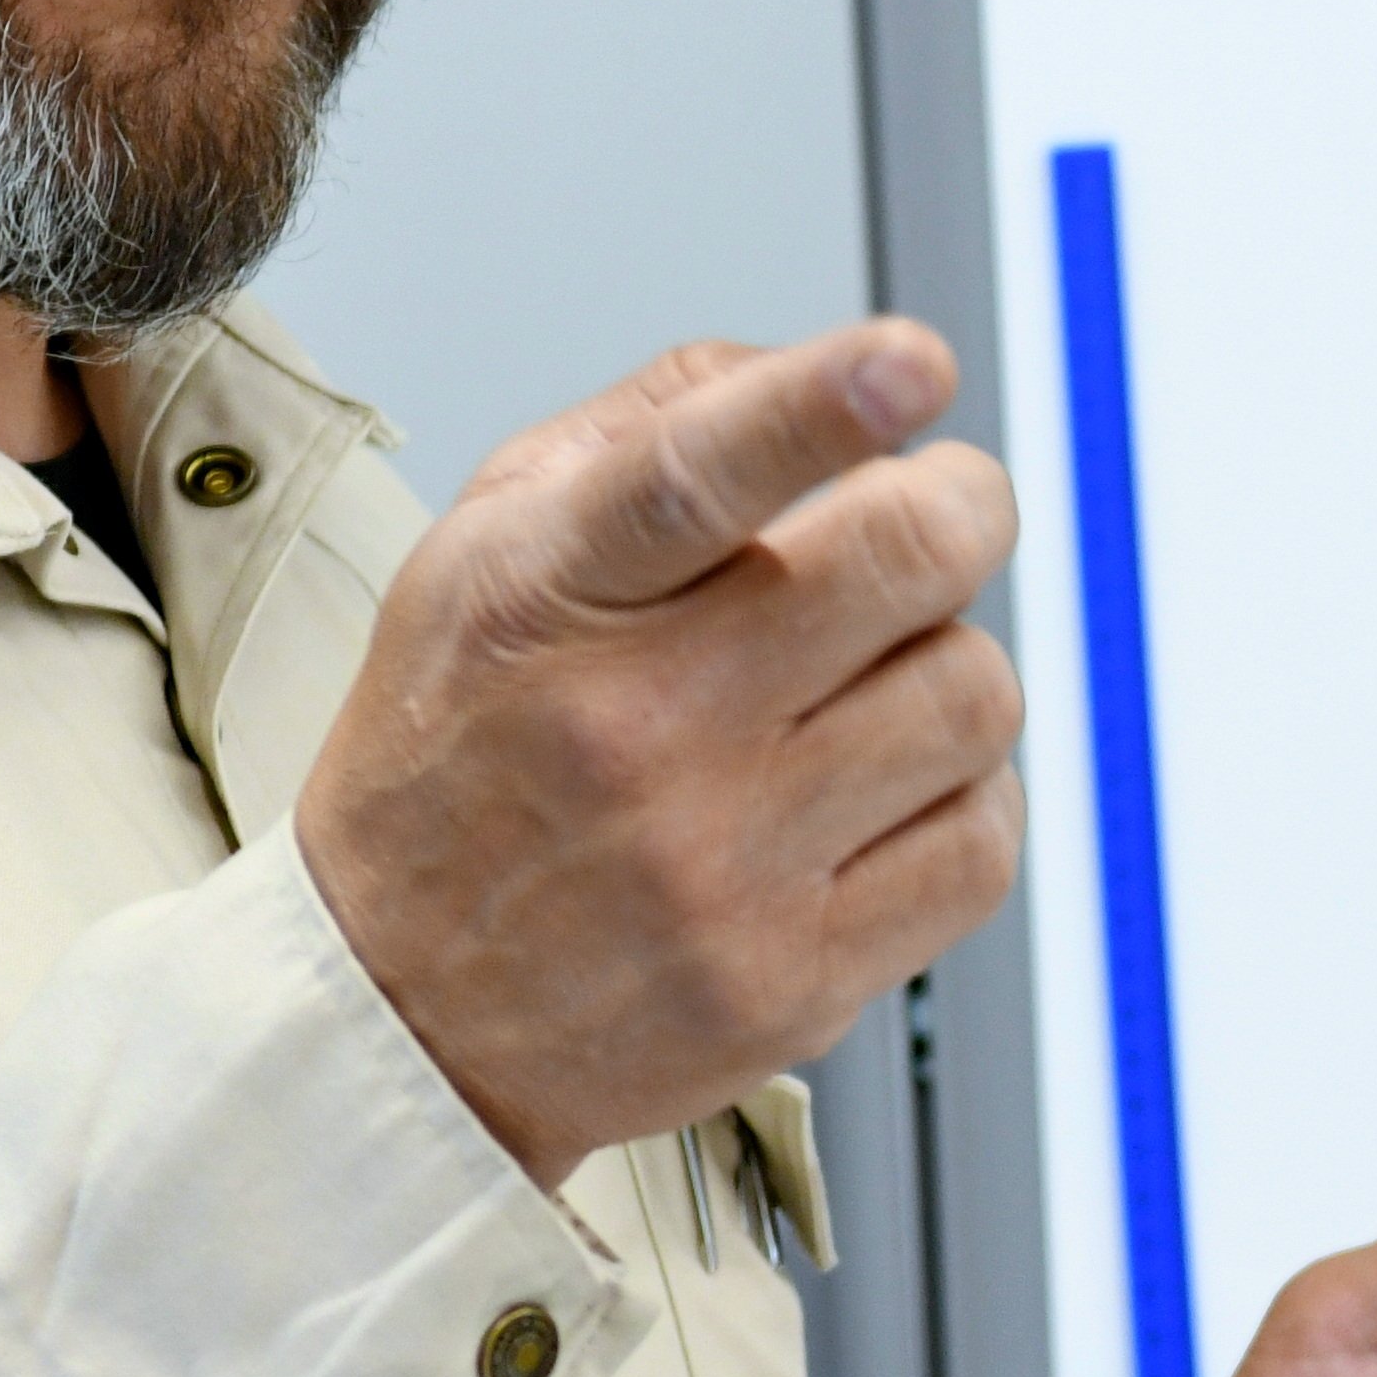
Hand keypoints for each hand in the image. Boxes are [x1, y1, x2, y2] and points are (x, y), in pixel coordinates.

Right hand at [298, 321, 1022, 1182]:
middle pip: (906, 560)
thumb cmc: (453, 756)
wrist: (394, 1013)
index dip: (823, 404)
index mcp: (547, 597)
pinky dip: (966, 798)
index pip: (694, 477)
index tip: (911, 363)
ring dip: (951, 663)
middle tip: (937, 510)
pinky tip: (887, 792)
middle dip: (958, 505)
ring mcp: (722, 867)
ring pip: (973, 694)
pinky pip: (982, 844)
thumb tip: (828, 372)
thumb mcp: (483, 552)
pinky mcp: (793, 981)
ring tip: (872, 682)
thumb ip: (651, 429)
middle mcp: (636, 731)